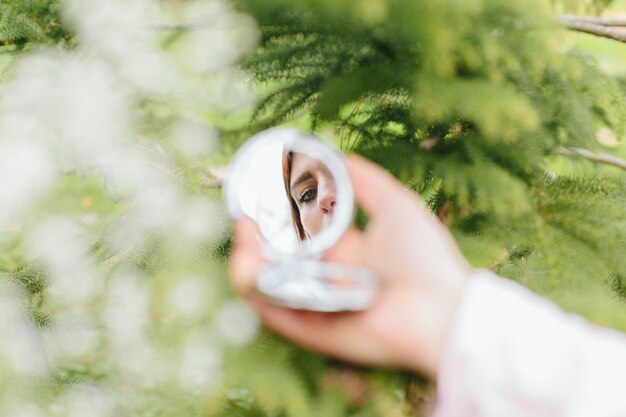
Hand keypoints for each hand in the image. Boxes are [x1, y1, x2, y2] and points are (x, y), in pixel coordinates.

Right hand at [230, 155, 471, 376]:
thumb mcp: (396, 205)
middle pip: (275, 259)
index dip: (274, 218)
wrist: (442, 309)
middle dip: (252, 239)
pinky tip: (248, 263)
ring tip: (244, 235)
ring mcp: (317, 305)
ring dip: (247, 261)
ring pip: (268, 285)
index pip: (297, 234)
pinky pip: (274, 314)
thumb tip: (339, 155)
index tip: (257, 196)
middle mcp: (326, 278)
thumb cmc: (425, 257)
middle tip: (243, 218)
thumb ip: (366, 181)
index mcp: (344, 251)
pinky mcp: (313, 331)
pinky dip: (256, 292)